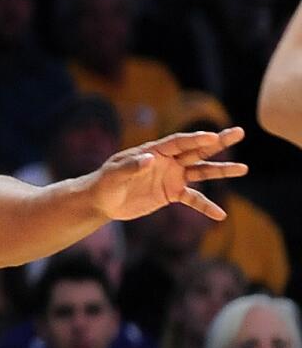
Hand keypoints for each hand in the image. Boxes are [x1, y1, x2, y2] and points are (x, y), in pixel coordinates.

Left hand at [89, 127, 247, 220]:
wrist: (103, 201)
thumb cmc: (105, 183)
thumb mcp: (114, 174)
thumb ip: (131, 166)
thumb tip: (149, 158)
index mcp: (153, 151)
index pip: (178, 142)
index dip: (195, 139)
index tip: (213, 136)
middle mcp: (167, 161)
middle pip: (197, 150)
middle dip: (218, 142)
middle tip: (239, 132)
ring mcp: (171, 177)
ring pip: (201, 172)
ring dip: (221, 171)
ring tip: (243, 168)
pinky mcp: (171, 194)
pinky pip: (193, 199)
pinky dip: (206, 206)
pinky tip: (221, 215)